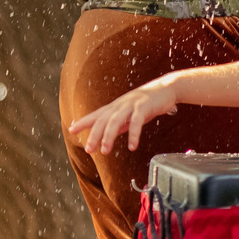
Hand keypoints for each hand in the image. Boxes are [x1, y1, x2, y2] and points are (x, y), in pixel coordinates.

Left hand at [68, 76, 185, 154]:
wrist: (166, 88)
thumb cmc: (147, 102)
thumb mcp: (130, 114)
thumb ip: (119, 124)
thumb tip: (106, 136)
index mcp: (116, 107)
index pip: (96, 115)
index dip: (83, 122)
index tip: (71, 130)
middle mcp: (120, 105)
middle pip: (102, 120)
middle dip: (94, 135)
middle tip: (88, 149)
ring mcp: (131, 105)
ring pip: (115, 121)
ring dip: (109, 136)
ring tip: (105, 151)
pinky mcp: (144, 107)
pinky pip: (137, 122)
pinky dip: (133, 135)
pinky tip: (132, 146)